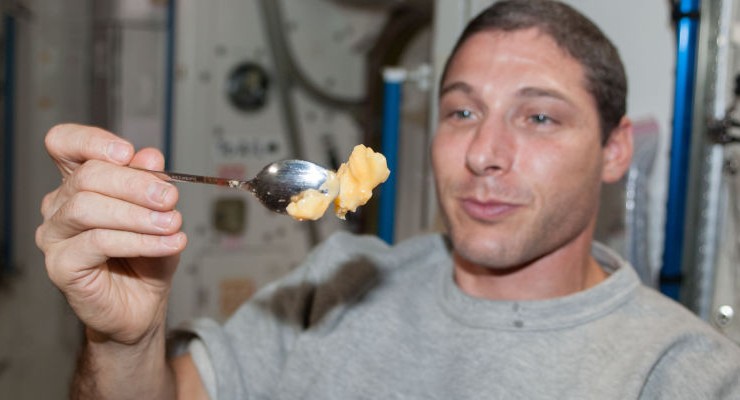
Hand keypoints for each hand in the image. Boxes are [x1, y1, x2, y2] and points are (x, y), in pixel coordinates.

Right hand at [35, 124, 187, 344]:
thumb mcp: (158, 214)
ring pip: (88, 207)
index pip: (64, 144)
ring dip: (138, 214)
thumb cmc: (146, 259)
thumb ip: (152, 184)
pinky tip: (168, 244)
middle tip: (170, 198)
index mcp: (78, 183)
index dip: (93, 141)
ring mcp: (55, 236)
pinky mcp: (60, 265)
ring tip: (172, 224)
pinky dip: (140, 240)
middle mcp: (60, 205)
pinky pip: (99, 242)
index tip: (129, 154)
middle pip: (87, 176)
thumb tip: (150, 156)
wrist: (142, 306)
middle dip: (135, 184)